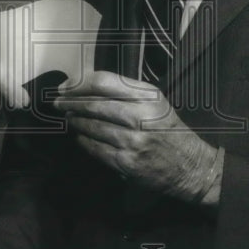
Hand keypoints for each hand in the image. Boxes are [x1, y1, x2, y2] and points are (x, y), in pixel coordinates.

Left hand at [53, 71, 220, 203]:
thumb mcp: (154, 101)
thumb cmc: (167, 129)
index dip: (79, 83)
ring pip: (91, 127)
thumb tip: (86, 86)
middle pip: (93, 104)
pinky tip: (80, 136)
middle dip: (70, 103)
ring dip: (75, 121)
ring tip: (69, 118)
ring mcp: (133, 141)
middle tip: (59, 103)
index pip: (104, 82)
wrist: (189, 165)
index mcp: (147, 96)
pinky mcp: (127, 163)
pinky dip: (83, 141)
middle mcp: (140, 116)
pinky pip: (96, 149)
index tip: (65, 87)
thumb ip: (125, 92)